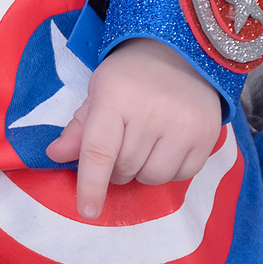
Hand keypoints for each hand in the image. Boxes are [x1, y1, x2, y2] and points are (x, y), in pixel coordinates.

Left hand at [43, 37, 220, 219]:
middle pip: (124, 168)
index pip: (99, 151)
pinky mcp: (207, 137)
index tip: (87, 210)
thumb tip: (55, 155)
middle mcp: (151, 113)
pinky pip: (180, 176)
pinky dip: (167, 170)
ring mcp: (183, 127)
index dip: (90, 185)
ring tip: (142, 145)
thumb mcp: (98, 92)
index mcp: (115, 98)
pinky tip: (165, 146)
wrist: (181, 53)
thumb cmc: (129, 75)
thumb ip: (78, 128)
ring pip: (152, 177)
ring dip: (140, 171)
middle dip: (114, 169)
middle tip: (118, 145)